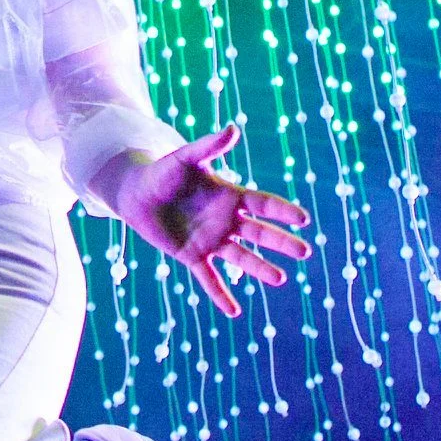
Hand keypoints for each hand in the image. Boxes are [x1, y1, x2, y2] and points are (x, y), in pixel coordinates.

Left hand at [93, 124, 311, 318]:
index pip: (263, 204)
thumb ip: (208, 146)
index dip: (283, 211)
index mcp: (230, 196)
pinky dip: (220, 294)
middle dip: (280, 242)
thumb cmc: (162, 172)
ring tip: (279, 279)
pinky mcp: (192, 256)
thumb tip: (233, 128)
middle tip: (304, 252)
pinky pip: (208, 278)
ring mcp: (211, 240)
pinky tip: (233, 312)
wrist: (136, 195)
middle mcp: (226, 221)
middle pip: (259, 233)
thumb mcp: (185, 158)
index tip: (303, 219)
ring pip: (240, 257)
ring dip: (259, 268)